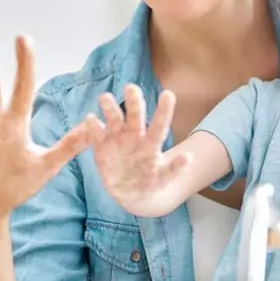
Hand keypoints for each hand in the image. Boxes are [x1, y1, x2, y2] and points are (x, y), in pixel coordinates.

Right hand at [87, 84, 190, 215]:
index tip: (168, 94)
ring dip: (110, 109)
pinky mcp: (102, 147)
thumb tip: (189, 158)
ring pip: (114, 120)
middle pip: (135, 116)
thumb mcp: (163, 178)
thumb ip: (174, 169)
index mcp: (151, 142)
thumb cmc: (152, 181)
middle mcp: (135, 135)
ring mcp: (117, 139)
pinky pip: (96, 135)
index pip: (159, 124)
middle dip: (133, 102)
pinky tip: (90, 118)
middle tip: (131, 87)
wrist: (133, 193)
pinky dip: (93, 127)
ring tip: (105, 97)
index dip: (164, 110)